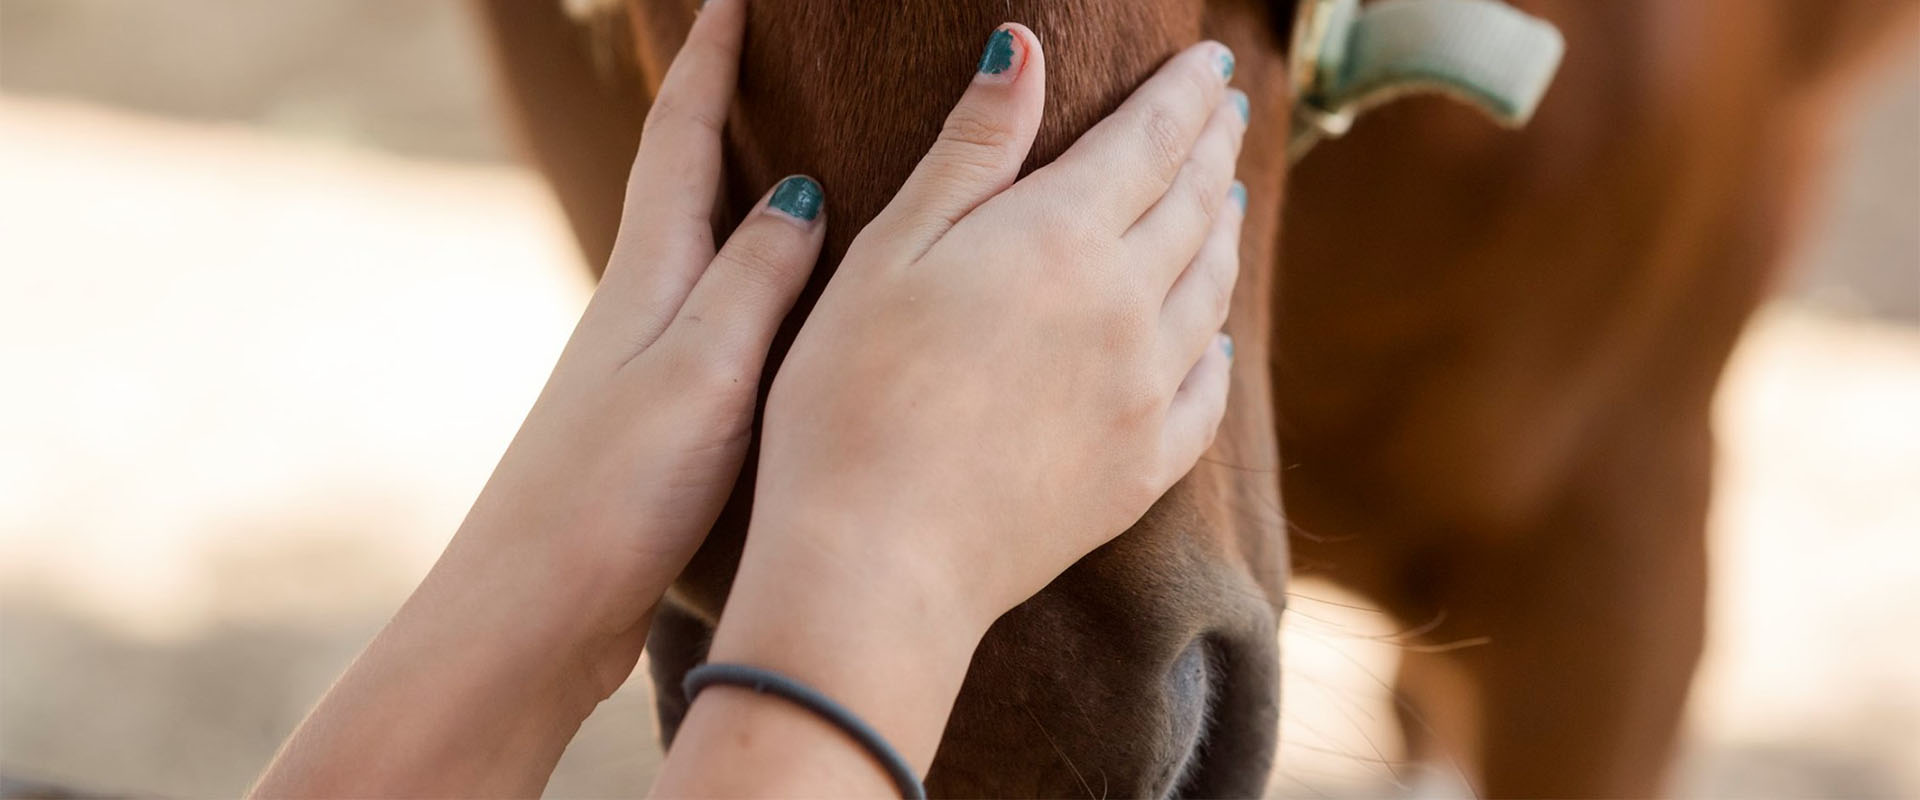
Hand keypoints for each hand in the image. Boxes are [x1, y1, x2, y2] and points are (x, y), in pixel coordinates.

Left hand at [253, 1, 820, 794]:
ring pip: (691, 251)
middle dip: (711, 110)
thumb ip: (754, 280)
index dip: (707, 62)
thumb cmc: (616, 494)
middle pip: (674, 181)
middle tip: (749, 56)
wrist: (531, 610)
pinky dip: (741, 282)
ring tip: (780, 161)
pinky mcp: (649, 424)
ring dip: (728, 194)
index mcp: (649, 279)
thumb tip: (798, 190)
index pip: (680, 139)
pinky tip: (767, 313)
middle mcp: (636, 308)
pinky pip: (706, 318)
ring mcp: (637, 366)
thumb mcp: (703, 371)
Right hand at [658, 22, 1245, 795]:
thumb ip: (971, 150)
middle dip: (1212, 146)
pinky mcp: (1141, 469)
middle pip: (1194, 206)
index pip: (1149, 142)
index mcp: (1062, 239)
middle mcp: (1126, 308)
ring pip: (1209, 289)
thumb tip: (1024, 49)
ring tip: (1227, 196)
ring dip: (1223, 230)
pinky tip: (1210, 334)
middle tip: (1226, 109)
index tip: (1206, 62)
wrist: (880, 559)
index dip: (1182, 94)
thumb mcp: (891, 251)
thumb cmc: (851, 397)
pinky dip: (1215, 345)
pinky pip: (1205, 391)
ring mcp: (1144, 394)